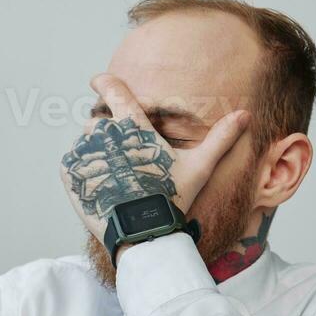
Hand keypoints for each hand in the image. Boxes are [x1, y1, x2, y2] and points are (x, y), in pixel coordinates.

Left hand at [59, 74, 249, 242]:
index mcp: (133, 127)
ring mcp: (86, 153)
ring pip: (85, 144)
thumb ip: (220, 138)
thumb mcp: (199, 167)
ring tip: (113, 179)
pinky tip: (101, 187)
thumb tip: (245, 114)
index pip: (114, 91)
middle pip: (98, 123)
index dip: (105, 83)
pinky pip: (72, 164)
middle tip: (121, 159)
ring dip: (96, 155)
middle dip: (106, 135)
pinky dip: (83, 173)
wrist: (142, 235)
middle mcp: (106, 134)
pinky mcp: (70, 174)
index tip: (98, 80)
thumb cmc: (171, 200)